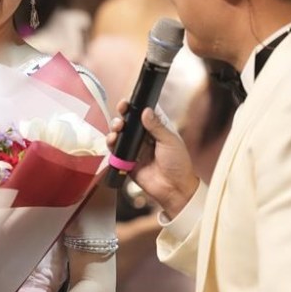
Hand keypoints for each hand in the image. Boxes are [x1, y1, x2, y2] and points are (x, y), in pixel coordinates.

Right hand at [107, 100, 198, 218]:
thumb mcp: (170, 142)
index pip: (143, 115)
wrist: (174, 188)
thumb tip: (146, 111)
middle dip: (122, 115)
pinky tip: (113, 140)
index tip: (128, 103)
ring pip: (120, 134)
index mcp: (157, 131)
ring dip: (115, 128)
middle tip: (121, 111)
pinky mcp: (127, 161)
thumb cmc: (179, 165)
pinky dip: (111, 144)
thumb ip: (157, 126)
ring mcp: (135, 149)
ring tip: (117, 128)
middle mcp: (144, 138)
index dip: (135, 108)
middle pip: (129, 123)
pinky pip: (116, 151)